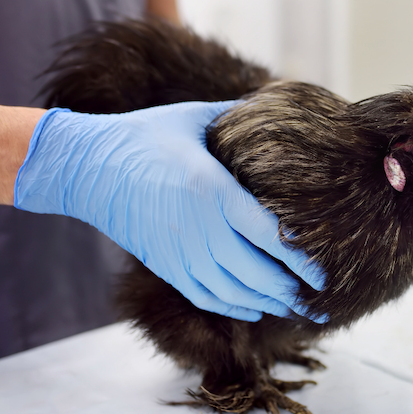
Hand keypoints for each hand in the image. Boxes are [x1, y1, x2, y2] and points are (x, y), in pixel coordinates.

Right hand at [14, 101, 326, 322]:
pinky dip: (232, 307)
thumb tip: (275, 104)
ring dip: (265, 304)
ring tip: (292, 307)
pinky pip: (204, 296)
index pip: (268, 236)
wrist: (89, 167)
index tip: (323, 275)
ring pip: (232, 291)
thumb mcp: (194, 118)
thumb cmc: (146, 135)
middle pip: (256, 274)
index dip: (300, 261)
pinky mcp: (165, 264)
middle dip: (290, 292)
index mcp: (213, 191)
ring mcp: (180, 252)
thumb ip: (238, 116)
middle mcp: (199, 228)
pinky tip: (253, 309)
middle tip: (317, 302)